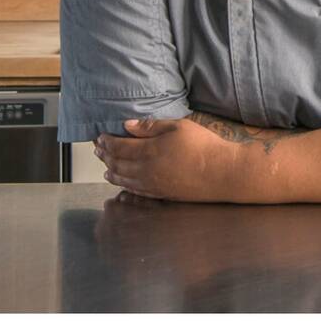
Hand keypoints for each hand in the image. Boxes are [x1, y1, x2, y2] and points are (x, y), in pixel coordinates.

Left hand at [93, 115, 228, 199]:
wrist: (223, 174)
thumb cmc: (203, 146)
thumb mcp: (177, 126)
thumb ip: (149, 127)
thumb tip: (126, 126)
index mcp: (150, 151)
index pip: (120, 147)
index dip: (107, 142)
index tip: (99, 136)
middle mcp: (148, 171)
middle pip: (119, 164)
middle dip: (105, 156)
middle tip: (97, 149)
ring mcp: (155, 185)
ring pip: (126, 180)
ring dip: (112, 172)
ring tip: (104, 167)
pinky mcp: (164, 195)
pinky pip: (138, 191)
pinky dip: (125, 185)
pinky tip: (122, 183)